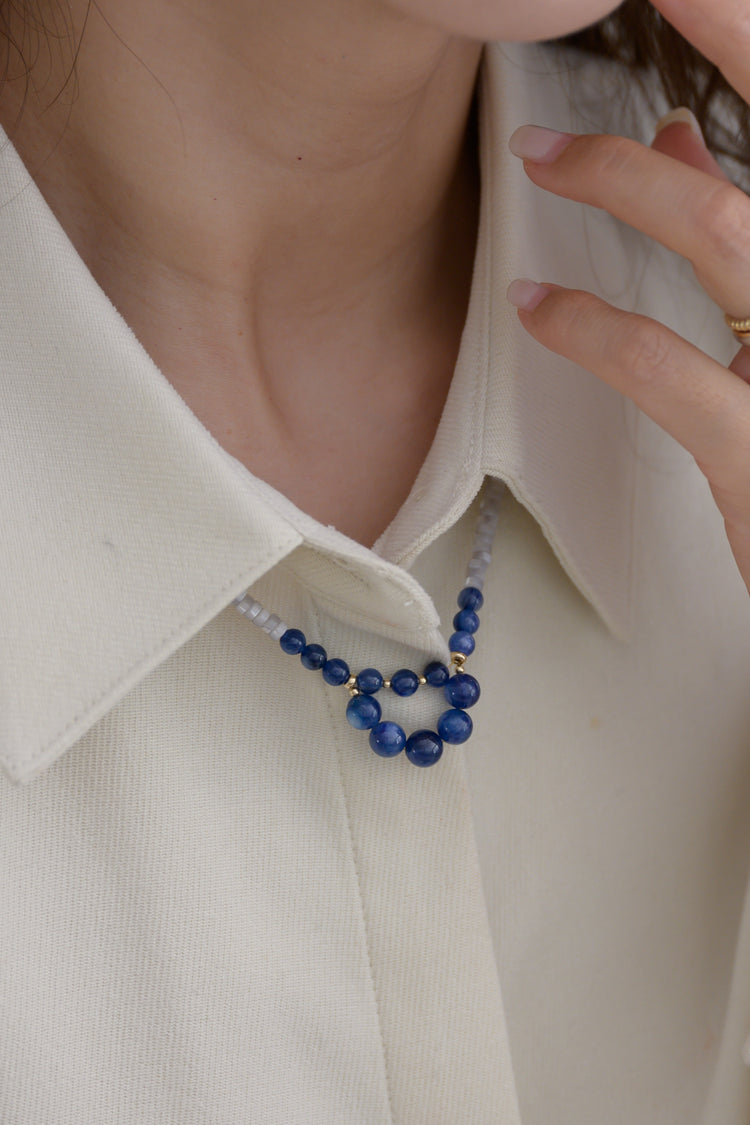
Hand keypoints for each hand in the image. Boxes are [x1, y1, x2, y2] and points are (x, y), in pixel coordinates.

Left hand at [506, 0, 749, 595]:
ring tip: (536, 162)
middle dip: (678, 82)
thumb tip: (675, 134)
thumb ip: (741, 215)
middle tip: (557, 105)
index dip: (736, 29)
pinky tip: (533, 307)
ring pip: (720, 227)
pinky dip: (586, 326)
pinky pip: (662, 364)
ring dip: (615, 182)